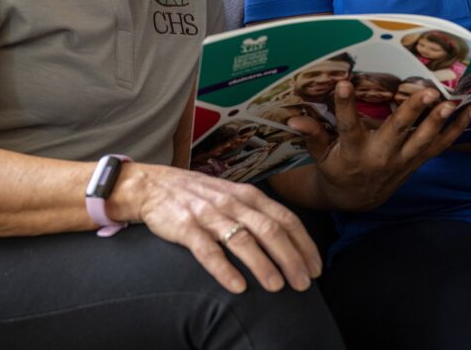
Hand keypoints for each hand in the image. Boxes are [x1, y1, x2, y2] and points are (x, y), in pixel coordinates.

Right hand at [124, 165, 321, 294]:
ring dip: (263, 263)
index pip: (285, 217)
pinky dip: (224, 269)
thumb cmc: (199, 195)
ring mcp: (209, 214)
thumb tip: (286, 241)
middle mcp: (232, 202)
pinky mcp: (185, 227)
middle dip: (290, 257)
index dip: (303, 243)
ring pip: (242, 239)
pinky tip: (237, 287)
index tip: (316, 266)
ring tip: (277, 286)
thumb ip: (255, 213)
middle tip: (304, 283)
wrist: (154, 185)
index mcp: (248, 195)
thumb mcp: (232, 196)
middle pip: (269, 229)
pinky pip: (207, 250)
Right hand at [288, 82, 470, 210]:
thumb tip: (294, 118)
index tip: (343, 83)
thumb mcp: (320, 154)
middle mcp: (381, 156)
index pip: (347, 126)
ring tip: (451, 102)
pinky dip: (455, 131)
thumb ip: (312, 134)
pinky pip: (439, 147)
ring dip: (439, 121)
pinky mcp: (416, 162)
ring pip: (424, 141)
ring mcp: (402, 161)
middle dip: (413, 112)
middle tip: (426, 92)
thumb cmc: (336, 169)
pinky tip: (469, 113)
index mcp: (354, 151)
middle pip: (398, 132)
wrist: (357, 199)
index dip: (345, 105)